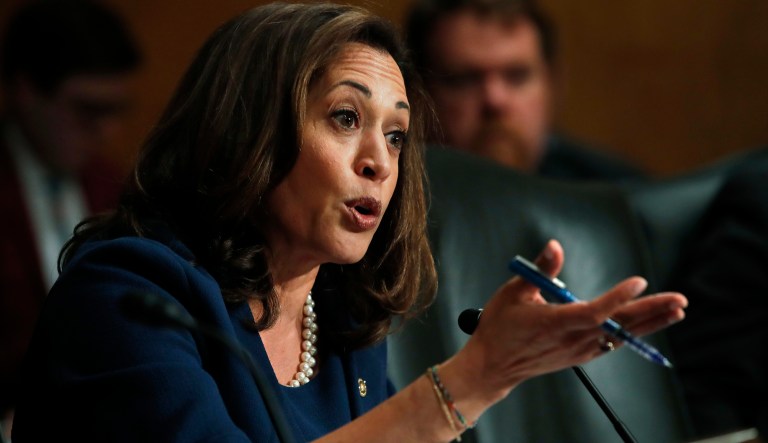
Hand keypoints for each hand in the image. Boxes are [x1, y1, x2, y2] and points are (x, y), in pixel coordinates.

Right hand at [441, 239, 686, 413]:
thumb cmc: (500, 326)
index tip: (639, 281)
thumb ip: (541, 270)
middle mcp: (572, 340)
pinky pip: (613, 344)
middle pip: (619, 326)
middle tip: (680, 300)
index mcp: (556, 323)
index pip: (595, 311)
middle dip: (652, 311)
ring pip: (622, 336)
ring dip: (651, 323)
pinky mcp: (580, 356)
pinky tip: (650, 324)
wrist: (493, 365)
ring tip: (677, 310)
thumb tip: (556, 245)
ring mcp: (579, 350)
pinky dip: (633, 333)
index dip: (618, 298)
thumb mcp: (514, 291)